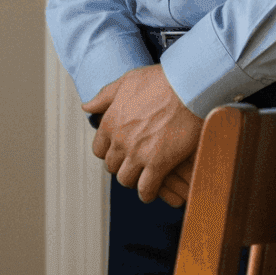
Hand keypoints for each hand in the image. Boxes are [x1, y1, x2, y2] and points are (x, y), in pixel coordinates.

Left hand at [83, 65, 204, 205]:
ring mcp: (138, 154)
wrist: (188, 88)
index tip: (121, 152)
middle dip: (122, 166)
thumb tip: (87, 106)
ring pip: (126, 179)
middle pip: (112, 166)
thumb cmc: (161, 81)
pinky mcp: (158, 164)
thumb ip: (105, 96)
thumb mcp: (127, 82)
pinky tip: (151, 191)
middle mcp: (120, 140)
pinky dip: (147, 193)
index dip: (110, 152)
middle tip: (135, 165)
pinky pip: (146, 188)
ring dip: (133, 180)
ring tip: (143, 178)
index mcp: (111, 122)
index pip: (99, 149)